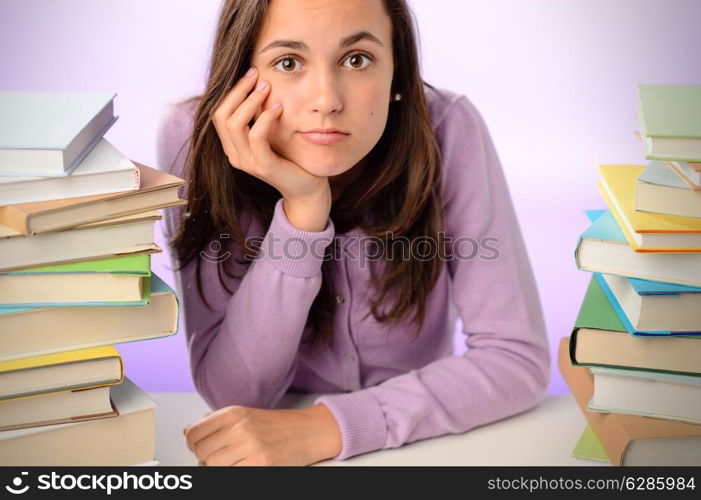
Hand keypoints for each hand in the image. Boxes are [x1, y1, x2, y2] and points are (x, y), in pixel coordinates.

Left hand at [183, 404, 341, 465]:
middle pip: (201, 452)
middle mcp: (239, 428)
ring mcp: (250, 448)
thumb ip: (216, 422)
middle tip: (220, 455)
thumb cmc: (279, 425)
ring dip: (220, 467)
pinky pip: (231, 474)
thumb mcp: (245, 414)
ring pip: (213, 466)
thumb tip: (189, 431)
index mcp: (234, 413)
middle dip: (207, 457)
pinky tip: (245, 465)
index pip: (194, 433)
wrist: (309, 431)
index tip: (199, 446)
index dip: (193, 443)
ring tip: (234, 461)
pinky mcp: (260, 465)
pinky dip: (234, 472)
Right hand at [211, 68, 330, 202]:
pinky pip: (257, 136)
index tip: (250, 73)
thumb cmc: (290, 156)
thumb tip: (257, 81)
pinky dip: (266, 118)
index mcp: (232, 146)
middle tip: (257, 74)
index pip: (219, 112)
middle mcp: (234, 154)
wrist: (306, 187)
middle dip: (238, 91)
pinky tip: (279, 107)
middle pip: (221, 115)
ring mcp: (247, 162)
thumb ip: (259, 115)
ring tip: (268, 87)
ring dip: (251, 101)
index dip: (232, 91)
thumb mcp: (270, 132)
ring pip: (235, 124)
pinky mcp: (263, 166)